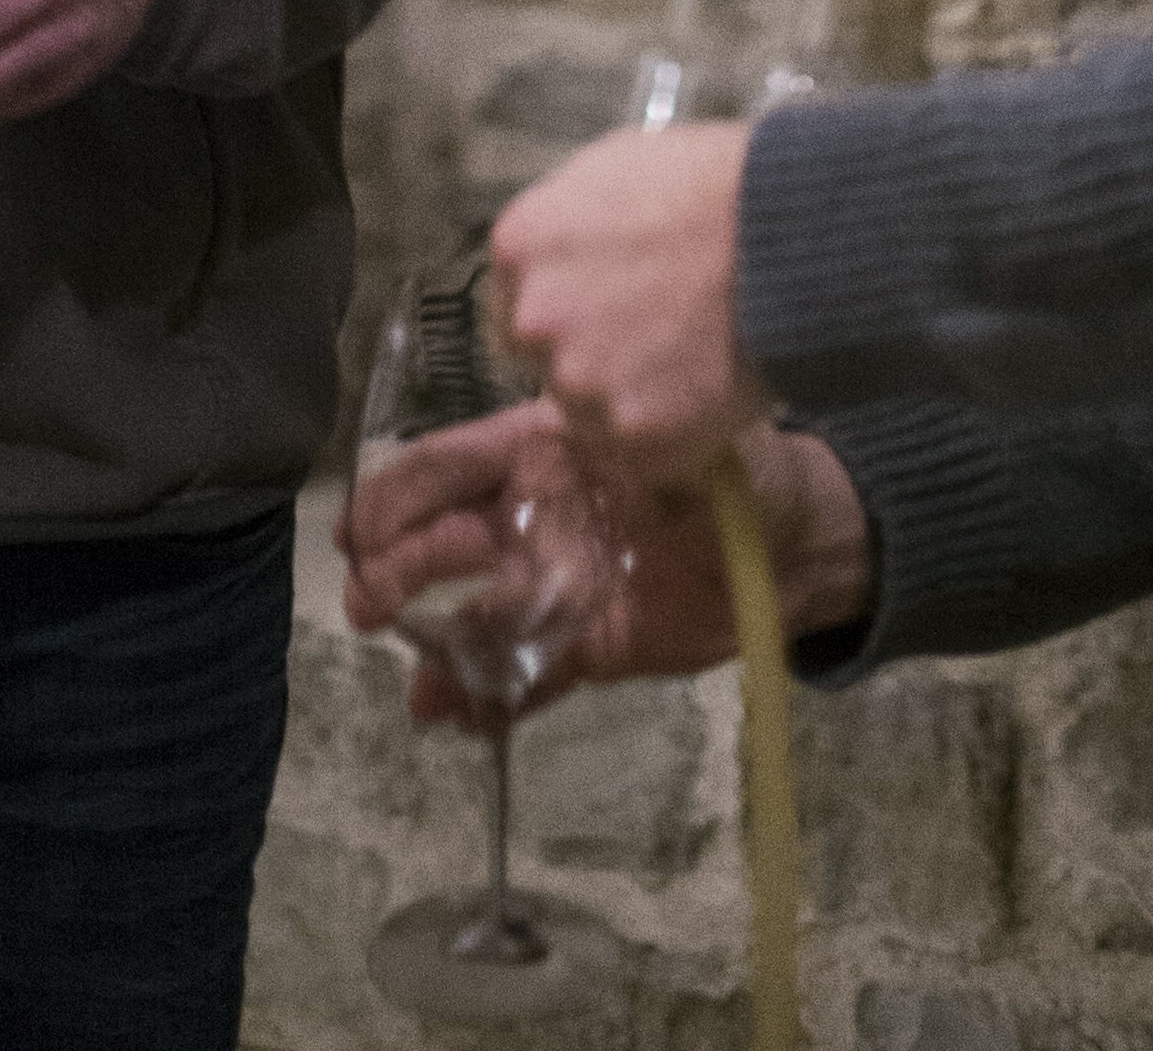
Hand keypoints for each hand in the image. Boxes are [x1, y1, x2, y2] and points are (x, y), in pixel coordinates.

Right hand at [339, 412, 873, 725]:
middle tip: (364, 606)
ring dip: (432, 644)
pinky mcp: (583, 646)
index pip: (451, 462)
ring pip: (472, 613)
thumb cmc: (742, 469)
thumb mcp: (687, 439)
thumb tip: (585, 433)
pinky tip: (455, 719)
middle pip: (444, 539)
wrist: (796, 551)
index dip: (397, 492)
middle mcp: (532, 515)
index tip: (356, 528)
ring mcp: (553, 585)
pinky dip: (486, 699)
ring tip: (414, 683)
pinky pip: (523, 675)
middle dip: (393, 569)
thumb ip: (633, 442)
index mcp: (544, 448)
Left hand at [493, 123, 765, 476]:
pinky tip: (699, 387)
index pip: (509, 305)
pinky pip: (634, 451)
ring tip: (682, 355)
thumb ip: (563, 226)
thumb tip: (554, 261)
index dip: (556, 311)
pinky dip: (664, 431)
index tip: (594, 311)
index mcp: (520, 246)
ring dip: (623, 396)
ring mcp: (581, 381)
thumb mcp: (611, 166)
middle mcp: (535, 319)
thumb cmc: (710, 187)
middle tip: (645, 333)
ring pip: (585, 410)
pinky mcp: (633, 433)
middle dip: (583, 352)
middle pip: (540, 359)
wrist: (786, 232)